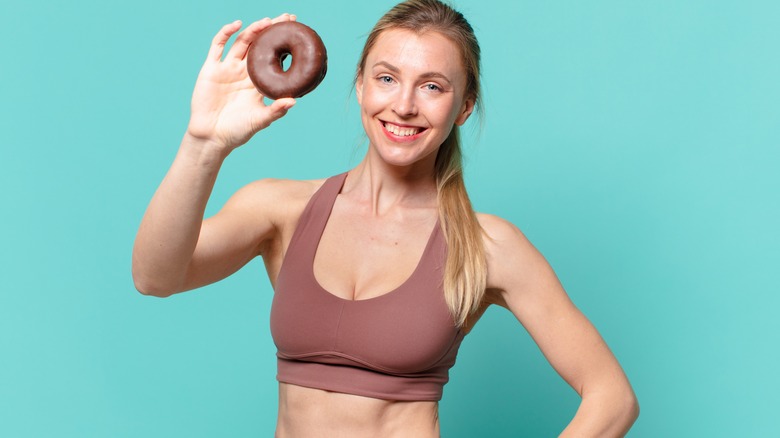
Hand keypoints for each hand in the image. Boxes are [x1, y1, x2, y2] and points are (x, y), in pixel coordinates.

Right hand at [187, 14, 297, 152]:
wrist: (211, 136)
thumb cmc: (237, 131)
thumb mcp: (260, 120)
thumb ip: (275, 110)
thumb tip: (294, 101)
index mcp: (258, 83)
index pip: (273, 58)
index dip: (283, 46)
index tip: (297, 33)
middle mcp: (244, 72)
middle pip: (259, 45)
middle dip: (272, 31)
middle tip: (287, 18)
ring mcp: (227, 69)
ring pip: (242, 42)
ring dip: (254, 30)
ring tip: (267, 21)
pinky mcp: (211, 69)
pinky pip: (218, 46)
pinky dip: (226, 33)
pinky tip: (237, 24)